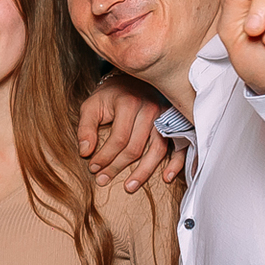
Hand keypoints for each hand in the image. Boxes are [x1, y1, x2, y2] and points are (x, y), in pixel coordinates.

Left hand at [77, 74, 182, 188]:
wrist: (136, 78)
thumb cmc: (112, 95)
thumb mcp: (92, 105)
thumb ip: (86, 128)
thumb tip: (85, 152)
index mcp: (129, 103)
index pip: (118, 139)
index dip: (104, 157)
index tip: (93, 168)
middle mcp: (151, 109)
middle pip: (135, 147)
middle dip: (117, 167)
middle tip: (103, 180)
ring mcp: (166, 116)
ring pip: (157, 149)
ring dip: (144, 171)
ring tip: (130, 186)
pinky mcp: (176, 122)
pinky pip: (179, 146)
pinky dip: (176, 163)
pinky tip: (167, 177)